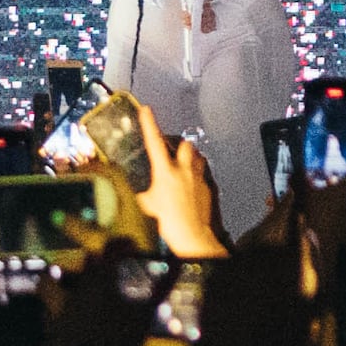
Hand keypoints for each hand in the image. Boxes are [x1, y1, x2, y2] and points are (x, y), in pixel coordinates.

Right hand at [128, 99, 225, 259]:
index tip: (146, 109)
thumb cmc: (167, 222)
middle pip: (185, 144)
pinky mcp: (208, 186)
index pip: (155, 143)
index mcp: (165, 172)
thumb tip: (137, 191)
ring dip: (190, 158)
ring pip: (197, 156)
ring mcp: (198, 177)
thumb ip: (143, 193)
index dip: (150, 124)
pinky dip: (195, 175)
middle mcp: (184, 170)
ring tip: (182, 166)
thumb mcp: (147, 206)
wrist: (192, 235)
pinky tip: (190, 186)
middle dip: (179, 145)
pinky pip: (202, 174)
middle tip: (172, 152)